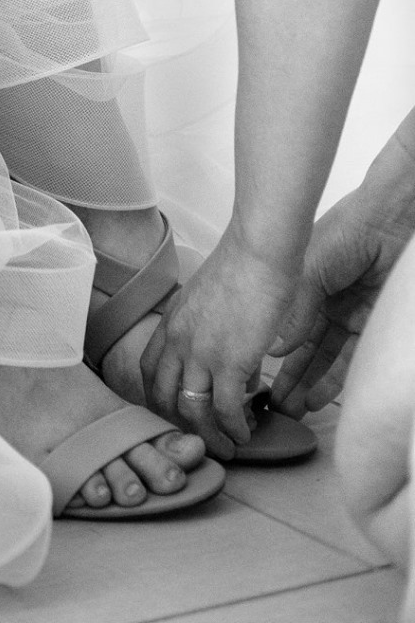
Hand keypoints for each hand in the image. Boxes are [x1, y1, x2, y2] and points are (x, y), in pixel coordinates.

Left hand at [139, 227, 298, 450]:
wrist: (259, 252)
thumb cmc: (245, 267)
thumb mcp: (212, 300)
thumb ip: (212, 332)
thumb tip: (236, 367)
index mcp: (171, 321)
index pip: (150, 370)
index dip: (160, 398)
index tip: (177, 414)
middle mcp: (177, 340)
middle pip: (163, 396)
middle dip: (180, 425)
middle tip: (201, 440)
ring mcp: (200, 352)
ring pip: (193, 411)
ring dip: (210, 436)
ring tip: (229, 447)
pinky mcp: (228, 362)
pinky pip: (225, 409)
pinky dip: (235, 427)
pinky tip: (247, 431)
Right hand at [269, 178, 414, 415]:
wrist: (384, 224)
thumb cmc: (342, 234)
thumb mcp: (308, 271)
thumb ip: (295, 313)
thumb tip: (274, 350)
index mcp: (300, 285)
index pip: (281, 327)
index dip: (269, 353)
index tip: (251, 375)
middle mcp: (321, 303)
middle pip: (301, 349)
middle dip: (286, 377)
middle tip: (270, 406)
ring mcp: (344, 316)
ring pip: (323, 360)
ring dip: (307, 385)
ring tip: (291, 411)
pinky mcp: (368, 326)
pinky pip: (349, 360)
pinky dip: (333, 380)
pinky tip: (316, 398)